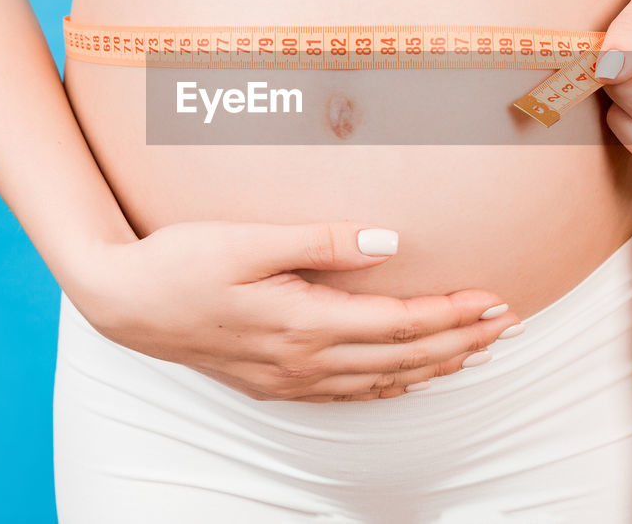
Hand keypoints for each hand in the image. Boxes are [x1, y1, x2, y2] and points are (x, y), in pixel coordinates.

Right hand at [63, 220, 522, 402]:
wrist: (123, 302)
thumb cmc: (181, 260)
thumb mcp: (248, 238)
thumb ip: (322, 241)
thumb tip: (389, 242)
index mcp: (303, 322)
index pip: (399, 323)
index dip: (452, 314)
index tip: (495, 299)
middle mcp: (302, 361)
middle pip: (402, 358)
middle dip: (461, 342)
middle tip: (509, 325)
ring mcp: (288, 379)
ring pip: (381, 382)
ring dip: (434, 366)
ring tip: (476, 350)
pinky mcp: (273, 383)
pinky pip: (349, 394)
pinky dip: (391, 386)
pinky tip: (408, 378)